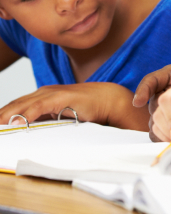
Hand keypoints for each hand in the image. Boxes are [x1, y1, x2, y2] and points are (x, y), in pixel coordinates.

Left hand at [0, 82, 149, 130]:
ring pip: (22, 105)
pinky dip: (26, 114)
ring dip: (7, 117)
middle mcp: (44, 92)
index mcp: (42, 96)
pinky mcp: (61, 97)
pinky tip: (16, 123)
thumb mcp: (60, 114)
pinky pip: (39, 106)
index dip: (1, 116)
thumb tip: (28, 132)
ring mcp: (52, 93)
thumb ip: (45, 120)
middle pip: (14, 105)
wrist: (108, 98)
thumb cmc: (86, 107)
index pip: (15, 106)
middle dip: (0, 116)